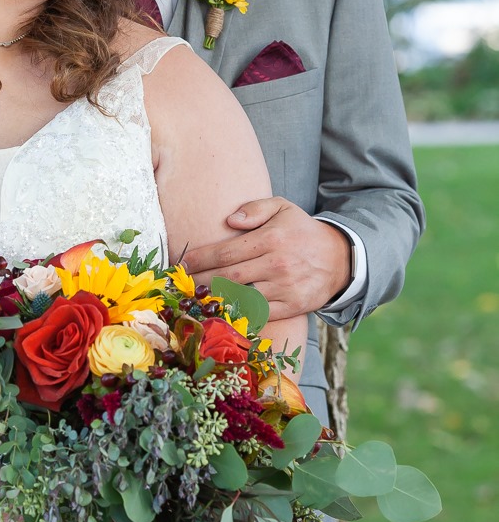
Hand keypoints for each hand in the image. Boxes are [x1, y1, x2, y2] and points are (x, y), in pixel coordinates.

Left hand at [183, 197, 351, 320]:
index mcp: (270, 239)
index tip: (181, 263)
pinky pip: (258, 313)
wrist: (340, 258)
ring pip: (240, 297)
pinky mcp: (291, 306)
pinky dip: (237, 313)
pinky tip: (220, 310)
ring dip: (214, 298)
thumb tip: (229, 220)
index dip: (199, 258)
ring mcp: (284, 288)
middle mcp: (276, 264)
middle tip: (181, 282)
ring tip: (194, 296)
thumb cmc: (301, 231)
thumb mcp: (283, 208)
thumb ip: (256, 208)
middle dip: (199, 280)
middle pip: (227, 276)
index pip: (225, 252)